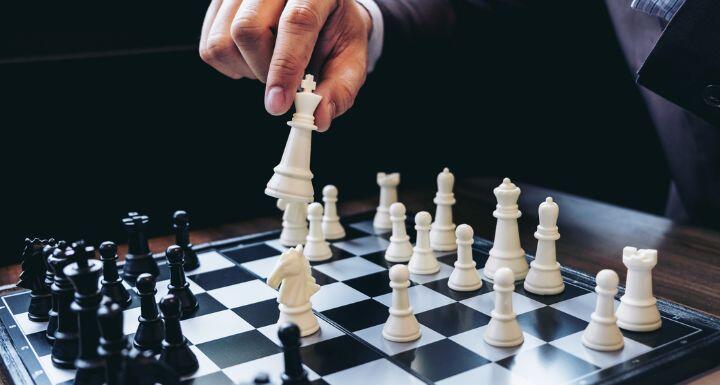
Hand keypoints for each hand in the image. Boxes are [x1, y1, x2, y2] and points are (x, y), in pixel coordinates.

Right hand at [199, 0, 371, 130]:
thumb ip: (339, 90)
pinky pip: (210, 43)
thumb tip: (319, 118)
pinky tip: (253, 59)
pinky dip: (230, 64)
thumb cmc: (335, 32)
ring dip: (245, 68)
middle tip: (283, 82)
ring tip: (269, 66)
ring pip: (223, 38)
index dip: (285, 67)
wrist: (322, 9)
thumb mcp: (350, 59)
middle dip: (263, 70)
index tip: (280, 104)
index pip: (296, 22)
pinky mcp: (221, 1)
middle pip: (249, 29)